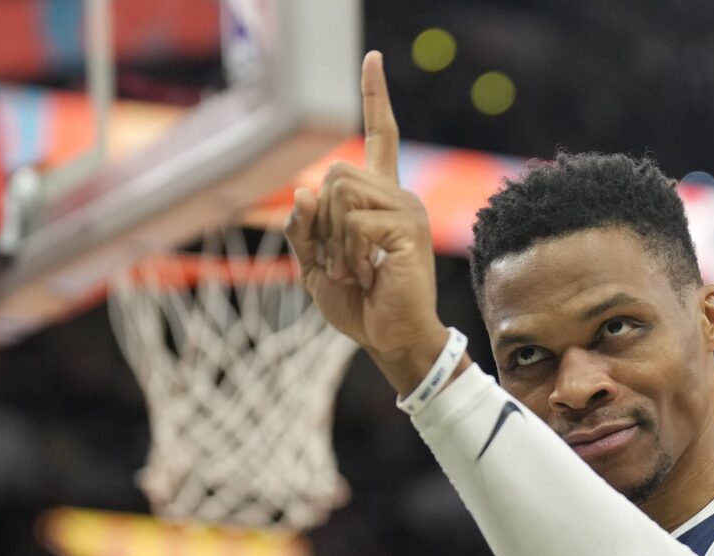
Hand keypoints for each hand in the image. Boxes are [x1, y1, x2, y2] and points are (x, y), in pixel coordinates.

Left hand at [285, 52, 446, 387]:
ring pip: (342, 193)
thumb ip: (305, 227)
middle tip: (338, 259)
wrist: (388, 339)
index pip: (380, 136)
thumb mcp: (315, 265)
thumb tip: (305, 189)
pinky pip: (354, 222)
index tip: (372, 58)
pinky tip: (364, 274)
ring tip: (354, 270)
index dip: (375, 97)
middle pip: (337, 171)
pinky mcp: (407, 229)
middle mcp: (398, 195)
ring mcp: (407, 210)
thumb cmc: (359, 306)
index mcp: (379, 199)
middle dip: (322, 219)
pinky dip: (346, 252)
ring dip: (334, 238)